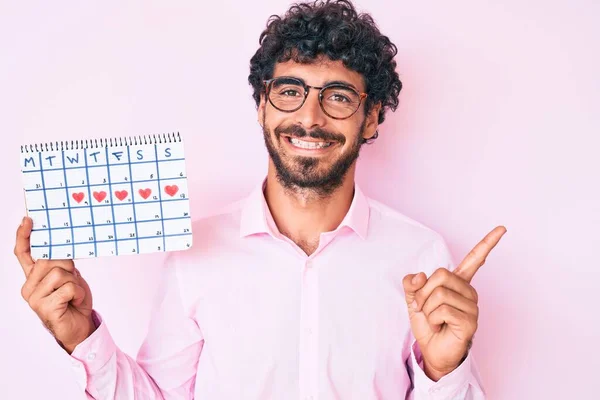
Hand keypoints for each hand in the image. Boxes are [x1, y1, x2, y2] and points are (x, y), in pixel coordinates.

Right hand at [14, 217, 95, 353]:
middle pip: (50, 260)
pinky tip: (73, 302)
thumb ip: (59, 262)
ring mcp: (34, 298)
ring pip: (60, 273)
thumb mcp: (69, 276)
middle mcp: (29, 286)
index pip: (24, 253)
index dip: (24, 236)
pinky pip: (67, 288)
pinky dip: (77, 293)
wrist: (80, 326)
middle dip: (68, 267)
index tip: (27, 219)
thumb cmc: (74, 300)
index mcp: (33, 276)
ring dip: (74, 282)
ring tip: (72, 294)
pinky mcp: (44, 308)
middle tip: (72, 282)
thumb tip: (59, 244)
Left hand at [403, 226, 506, 380]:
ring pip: (439, 294)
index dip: (487, 243)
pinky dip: (433, 319)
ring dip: (427, 309)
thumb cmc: (428, 323)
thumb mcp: (413, 299)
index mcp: (458, 282)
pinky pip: (443, 310)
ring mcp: (472, 306)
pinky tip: (440, 326)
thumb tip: (420, 276)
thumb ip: (412, 284)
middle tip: (424, 307)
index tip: (502, 229)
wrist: (431, 350)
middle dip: (423, 292)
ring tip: (434, 319)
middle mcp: (468, 292)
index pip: (475, 259)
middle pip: (441, 275)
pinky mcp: (470, 321)